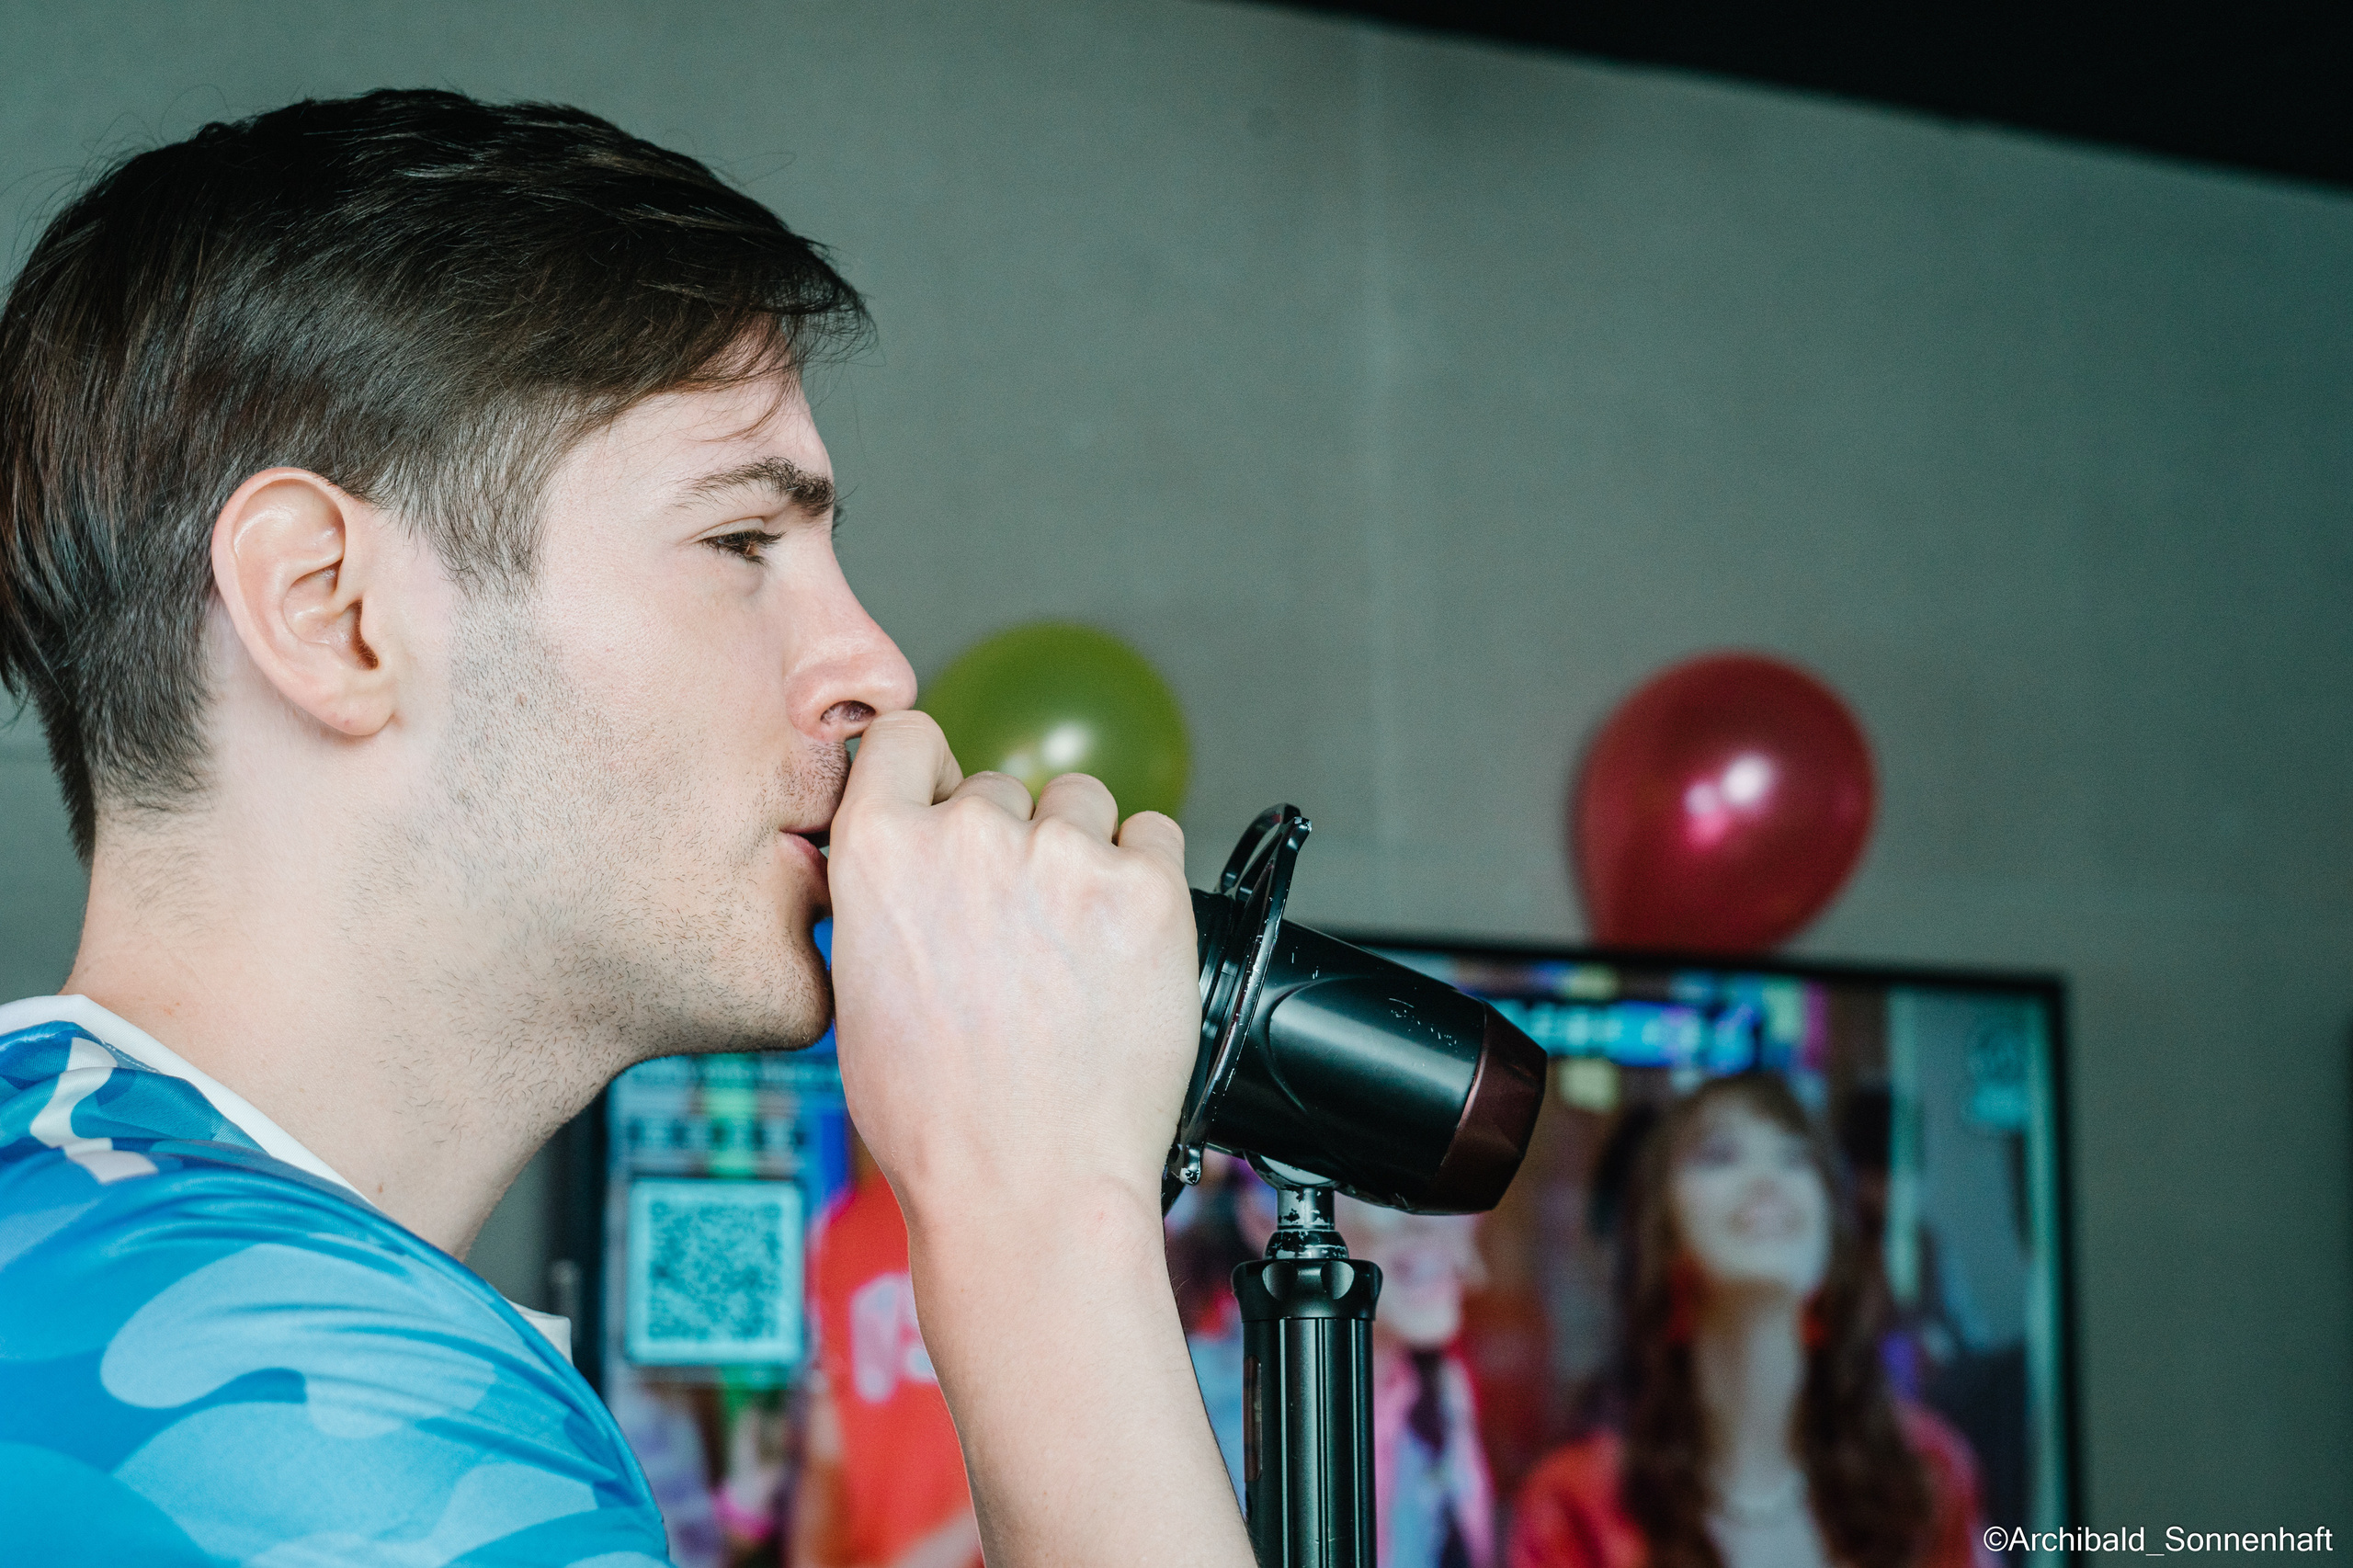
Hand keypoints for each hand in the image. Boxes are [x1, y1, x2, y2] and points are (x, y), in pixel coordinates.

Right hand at [823, 711, 1246, 1567]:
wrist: (1024, 1190)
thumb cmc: (936, 1120)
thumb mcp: (859, 992)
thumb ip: (887, 898)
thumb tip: (915, 857)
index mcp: (880, 852)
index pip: (908, 736)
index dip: (933, 775)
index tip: (949, 809)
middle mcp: (972, 836)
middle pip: (1004, 787)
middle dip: (1011, 846)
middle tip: (1017, 938)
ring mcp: (1066, 857)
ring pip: (1083, 805)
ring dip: (1081, 856)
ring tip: (1073, 949)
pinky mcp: (1148, 890)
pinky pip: (1156, 836)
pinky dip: (1144, 880)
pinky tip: (1121, 949)